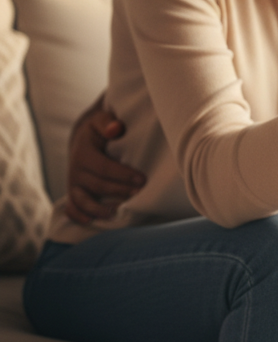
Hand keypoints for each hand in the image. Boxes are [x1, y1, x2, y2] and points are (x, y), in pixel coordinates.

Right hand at [65, 102, 145, 225]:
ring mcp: (74, 183)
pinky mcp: (74, 192)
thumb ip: (108, 122)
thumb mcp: (102, 120)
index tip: (142, 179)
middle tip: (140, 194)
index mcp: (83, 152)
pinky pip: (71, 208)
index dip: (122, 175)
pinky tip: (91, 222)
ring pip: (82, 200)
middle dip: (119, 191)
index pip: (103, 167)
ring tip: (119, 212)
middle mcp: (76, 169)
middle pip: (97, 185)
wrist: (86, 138)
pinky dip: (78, 216)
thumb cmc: (101, 129)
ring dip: (99, 209)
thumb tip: (116, 128)